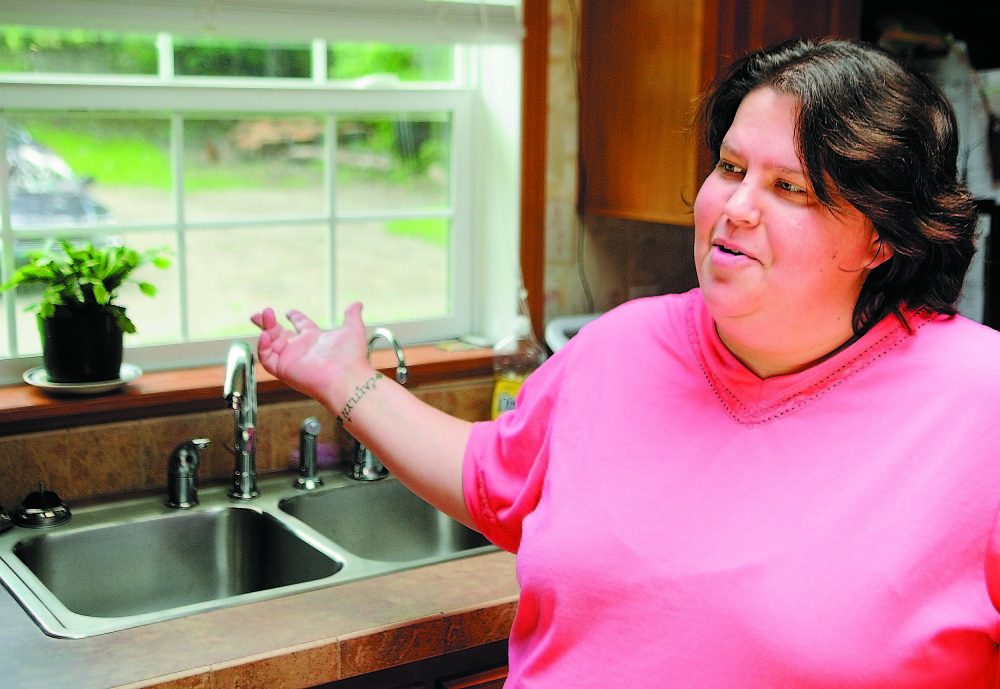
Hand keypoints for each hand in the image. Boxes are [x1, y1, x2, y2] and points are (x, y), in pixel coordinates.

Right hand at [251, 303, 369, 403]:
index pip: (302, 326)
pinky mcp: (283, 369)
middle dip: (268, 323)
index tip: (289, 311)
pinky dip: (263, 347)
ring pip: (270, 343)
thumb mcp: (352, 330)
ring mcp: (291, 359)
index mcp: (315, 339)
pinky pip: (267, 358)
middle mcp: (301, 349)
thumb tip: (358, 304)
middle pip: (279, 334)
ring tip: (264, 315)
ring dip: (265, 328)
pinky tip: (265, 334)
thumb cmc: (351, 358)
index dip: (295, 317)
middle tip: (258, 314)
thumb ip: (352, 316)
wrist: (346, 377)